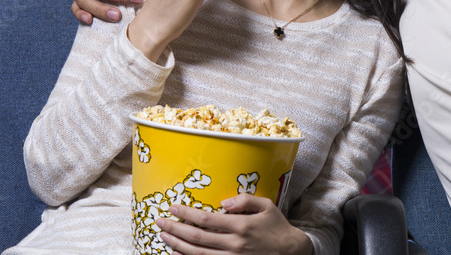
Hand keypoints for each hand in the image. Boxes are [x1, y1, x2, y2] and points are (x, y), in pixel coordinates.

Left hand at [156, 194, 312, 254]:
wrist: (291, 252)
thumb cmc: (277, 227)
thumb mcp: (266, 206)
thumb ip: (245, 200)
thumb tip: (223, 202)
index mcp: (241, 225)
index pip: (206, 218)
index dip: (186, 213)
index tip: (173, 207)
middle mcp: (234, 244)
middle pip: (197, 238)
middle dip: (175, 229)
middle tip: (160, 222)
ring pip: (198, 254)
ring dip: (177, 246)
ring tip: (164, 237)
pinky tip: (177, 254)